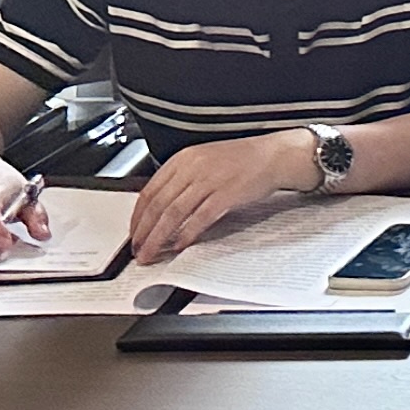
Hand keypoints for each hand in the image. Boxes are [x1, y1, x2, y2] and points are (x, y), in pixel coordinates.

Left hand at [128, 127, 312, 263]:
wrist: (275, 155)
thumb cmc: (242, 160)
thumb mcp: (204, 161)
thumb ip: (182, 181)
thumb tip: (160, 210)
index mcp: (184, 158)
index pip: (149, 191)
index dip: (137, 217)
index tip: (134, 234)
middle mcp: (193, 167)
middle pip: (157, 205)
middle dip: (143, 232)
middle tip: (138, 250)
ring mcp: (209, 180)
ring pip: (173, 214)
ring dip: (158, 238)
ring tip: (151, 253)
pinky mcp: (226, 194)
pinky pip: (199, 219)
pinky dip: (186, 235)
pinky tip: (180, 246)